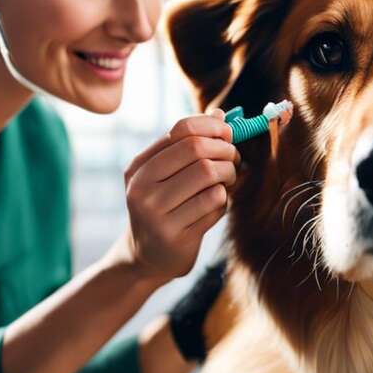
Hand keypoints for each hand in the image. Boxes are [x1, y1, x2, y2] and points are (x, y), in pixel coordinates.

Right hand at [116, 112, 239, 281]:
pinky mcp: (175, 236)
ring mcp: (156, 214)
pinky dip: (224, 201)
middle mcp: (142, 188)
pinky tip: (215, 206)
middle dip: (225, 151)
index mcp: (139, 168)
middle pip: (198, 150)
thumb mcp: (167, 175)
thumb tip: (220, 115)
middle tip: (233, 160)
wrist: (147, 257)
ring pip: (210, 176)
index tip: (227, 134)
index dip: (213, 127)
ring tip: (227, 182)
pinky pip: (215, 204)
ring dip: (229, 176)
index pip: (181, 130)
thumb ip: (189, 145)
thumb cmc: (165, 208)